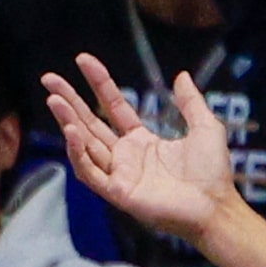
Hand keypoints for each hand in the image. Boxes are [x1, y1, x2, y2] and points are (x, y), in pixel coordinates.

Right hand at [42, 56, 243, 243]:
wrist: (217, 206)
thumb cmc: (213, 174)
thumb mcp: (205, 128)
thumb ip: (191, 102)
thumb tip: (182, 75)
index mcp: (142, 141)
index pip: (112, 106)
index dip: (98, 83)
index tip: (83, 60)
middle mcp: (126, 157)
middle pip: (90, 123)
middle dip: (69, 100)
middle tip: (48, 78)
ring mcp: (120, 175)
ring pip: (85, 145)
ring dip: (68, 122)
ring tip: (54, 100)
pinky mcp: (119, 193)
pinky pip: (91, 173)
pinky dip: (79, 154)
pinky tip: (72, 132)